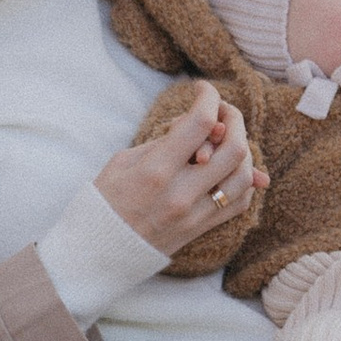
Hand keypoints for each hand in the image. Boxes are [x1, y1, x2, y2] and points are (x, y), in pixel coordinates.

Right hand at [96, 86, 265, 250]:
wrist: (97, 251)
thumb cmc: (105, 199)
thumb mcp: (124, 160)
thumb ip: (165, 141)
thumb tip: (200, 124)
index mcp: (155, 170)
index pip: (199, 123)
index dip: (208, 97)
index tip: (202, 89)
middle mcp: (180, 194)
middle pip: (233, 148)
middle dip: (233, 120)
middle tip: (221, 111)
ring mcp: (194, 215)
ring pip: (243, 177)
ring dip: (243, 150)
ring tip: (227, 139)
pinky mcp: (201, 230)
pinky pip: (240, 203)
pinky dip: (243, 180)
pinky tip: (230, 167)